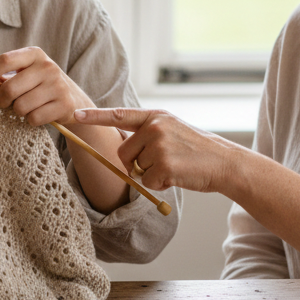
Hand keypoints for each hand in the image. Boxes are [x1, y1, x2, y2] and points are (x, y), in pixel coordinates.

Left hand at [0, 47, 92, 126]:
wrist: (73, 98)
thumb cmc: (40, 84)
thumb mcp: (25, 71)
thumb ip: (2, 70)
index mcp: (35, 54)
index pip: (5, 60)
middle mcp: (48, 67)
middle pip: (10, 88)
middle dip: (1, 100)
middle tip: (3, 103)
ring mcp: (57, 85)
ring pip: (20, 106)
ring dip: (18, 111)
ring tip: (26, 107)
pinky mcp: (64, 104)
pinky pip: (34, 118)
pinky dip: (31, 120)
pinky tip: (38, 113)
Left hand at [72, 107, 239, 193]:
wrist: (224, 162)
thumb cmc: (196, 149)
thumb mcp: (172, 130)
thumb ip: (148, 132)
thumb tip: (121, 147)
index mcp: (155, 116)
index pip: (119, 115)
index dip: (95, 116)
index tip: (75, 115)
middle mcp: (155, 127)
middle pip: (124, 152)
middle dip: (136, 163)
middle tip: (162, 162)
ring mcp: (159, 146)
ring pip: (136, 169)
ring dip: (151, 174)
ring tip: (174, 166)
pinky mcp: (164, 166)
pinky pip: (147, 182)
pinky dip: (160, 184)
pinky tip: (177, 175)